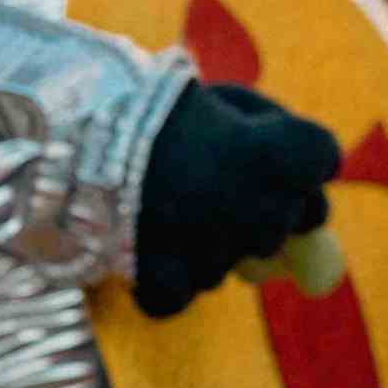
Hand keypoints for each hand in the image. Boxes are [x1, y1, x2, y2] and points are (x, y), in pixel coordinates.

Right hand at [132, 82, 340, 318]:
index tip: (271, 142)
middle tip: (221, 174)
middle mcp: (261, 214)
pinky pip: (182, 290)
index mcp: (279, 156)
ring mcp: (218, 258)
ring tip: (166, 196)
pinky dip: (166, 274)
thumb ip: (270, 129)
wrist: (65, 134)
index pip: (322, 156)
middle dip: (270, 199)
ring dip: (217, 236)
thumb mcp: (220, 97)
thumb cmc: (151, 108)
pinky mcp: (170, 287)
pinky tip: (142, 239)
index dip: (302, 150)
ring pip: (238, 258)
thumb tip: (311, 171)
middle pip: (297, 216)